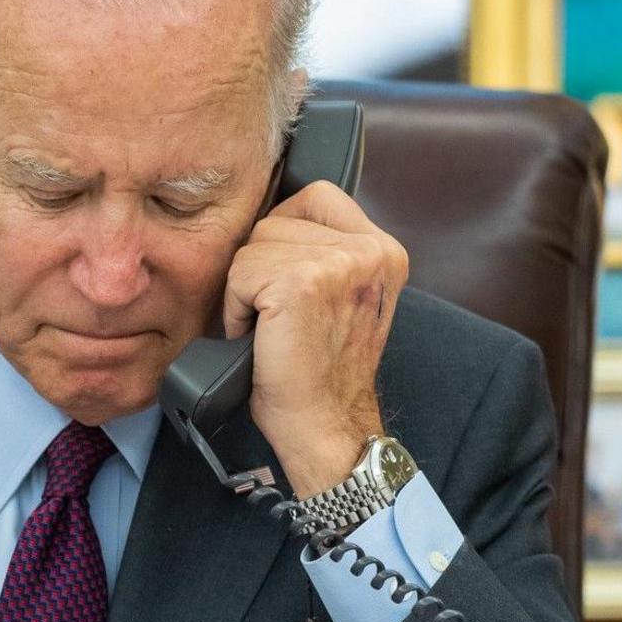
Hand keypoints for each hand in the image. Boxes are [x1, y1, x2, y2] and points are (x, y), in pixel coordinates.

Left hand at [222, 180, 408, 494]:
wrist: (325, 425)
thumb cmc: (321, 370)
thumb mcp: (343, 296)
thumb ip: (327, 252)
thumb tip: (271, 216)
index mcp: (384, 249)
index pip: (315, 196)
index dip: (285, 236)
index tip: (292, 288)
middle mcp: (370, 249)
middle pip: (276, 220)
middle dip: (263, 269)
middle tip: (283, 319)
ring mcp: (339, 263)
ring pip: (254, 245)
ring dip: (248, 290)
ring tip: (274, 329)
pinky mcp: (301, 282)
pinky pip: (240, 273)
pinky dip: (237, 309)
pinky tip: (260, 338)